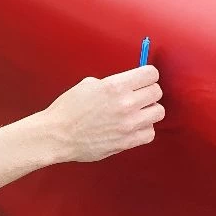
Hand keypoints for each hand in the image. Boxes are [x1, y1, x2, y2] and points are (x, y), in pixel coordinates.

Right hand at [44, 65, 163, 162]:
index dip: (148, 75)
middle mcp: (126, 104)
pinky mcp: (126, 142)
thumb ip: (112, 84)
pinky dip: (144, 129)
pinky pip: (150, 133)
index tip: (143, 78)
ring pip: (158, 112)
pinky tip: (133, 127)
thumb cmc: (68, 109)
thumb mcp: (88, 85)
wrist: (57, 135)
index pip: (151, 73)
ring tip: (137, 112)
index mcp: (115, 86)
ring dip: (149, 111)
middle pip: (157, 92)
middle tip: (139, 95)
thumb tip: (126, 84)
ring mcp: (128, 124)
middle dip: (148, 91)